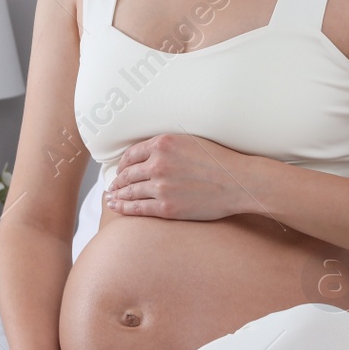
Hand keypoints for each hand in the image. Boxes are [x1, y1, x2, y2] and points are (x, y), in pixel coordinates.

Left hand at [102, 133, 248, 221]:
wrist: (238, 182)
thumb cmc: (219, 161)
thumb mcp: (190, 141)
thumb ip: (167, 146)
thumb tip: (150, 153)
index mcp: (163, 144)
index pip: (131, 154)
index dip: (122, 164)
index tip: (120, 169)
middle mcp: (158, 164)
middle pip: (128, 174)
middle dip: (117, 181)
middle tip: (112, 186)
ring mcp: (161, 186)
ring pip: (130, 191)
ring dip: (117, 195)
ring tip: (111, 198)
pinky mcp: (166, 207)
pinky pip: (138, 208)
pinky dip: (124, 208)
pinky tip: (117, 208)